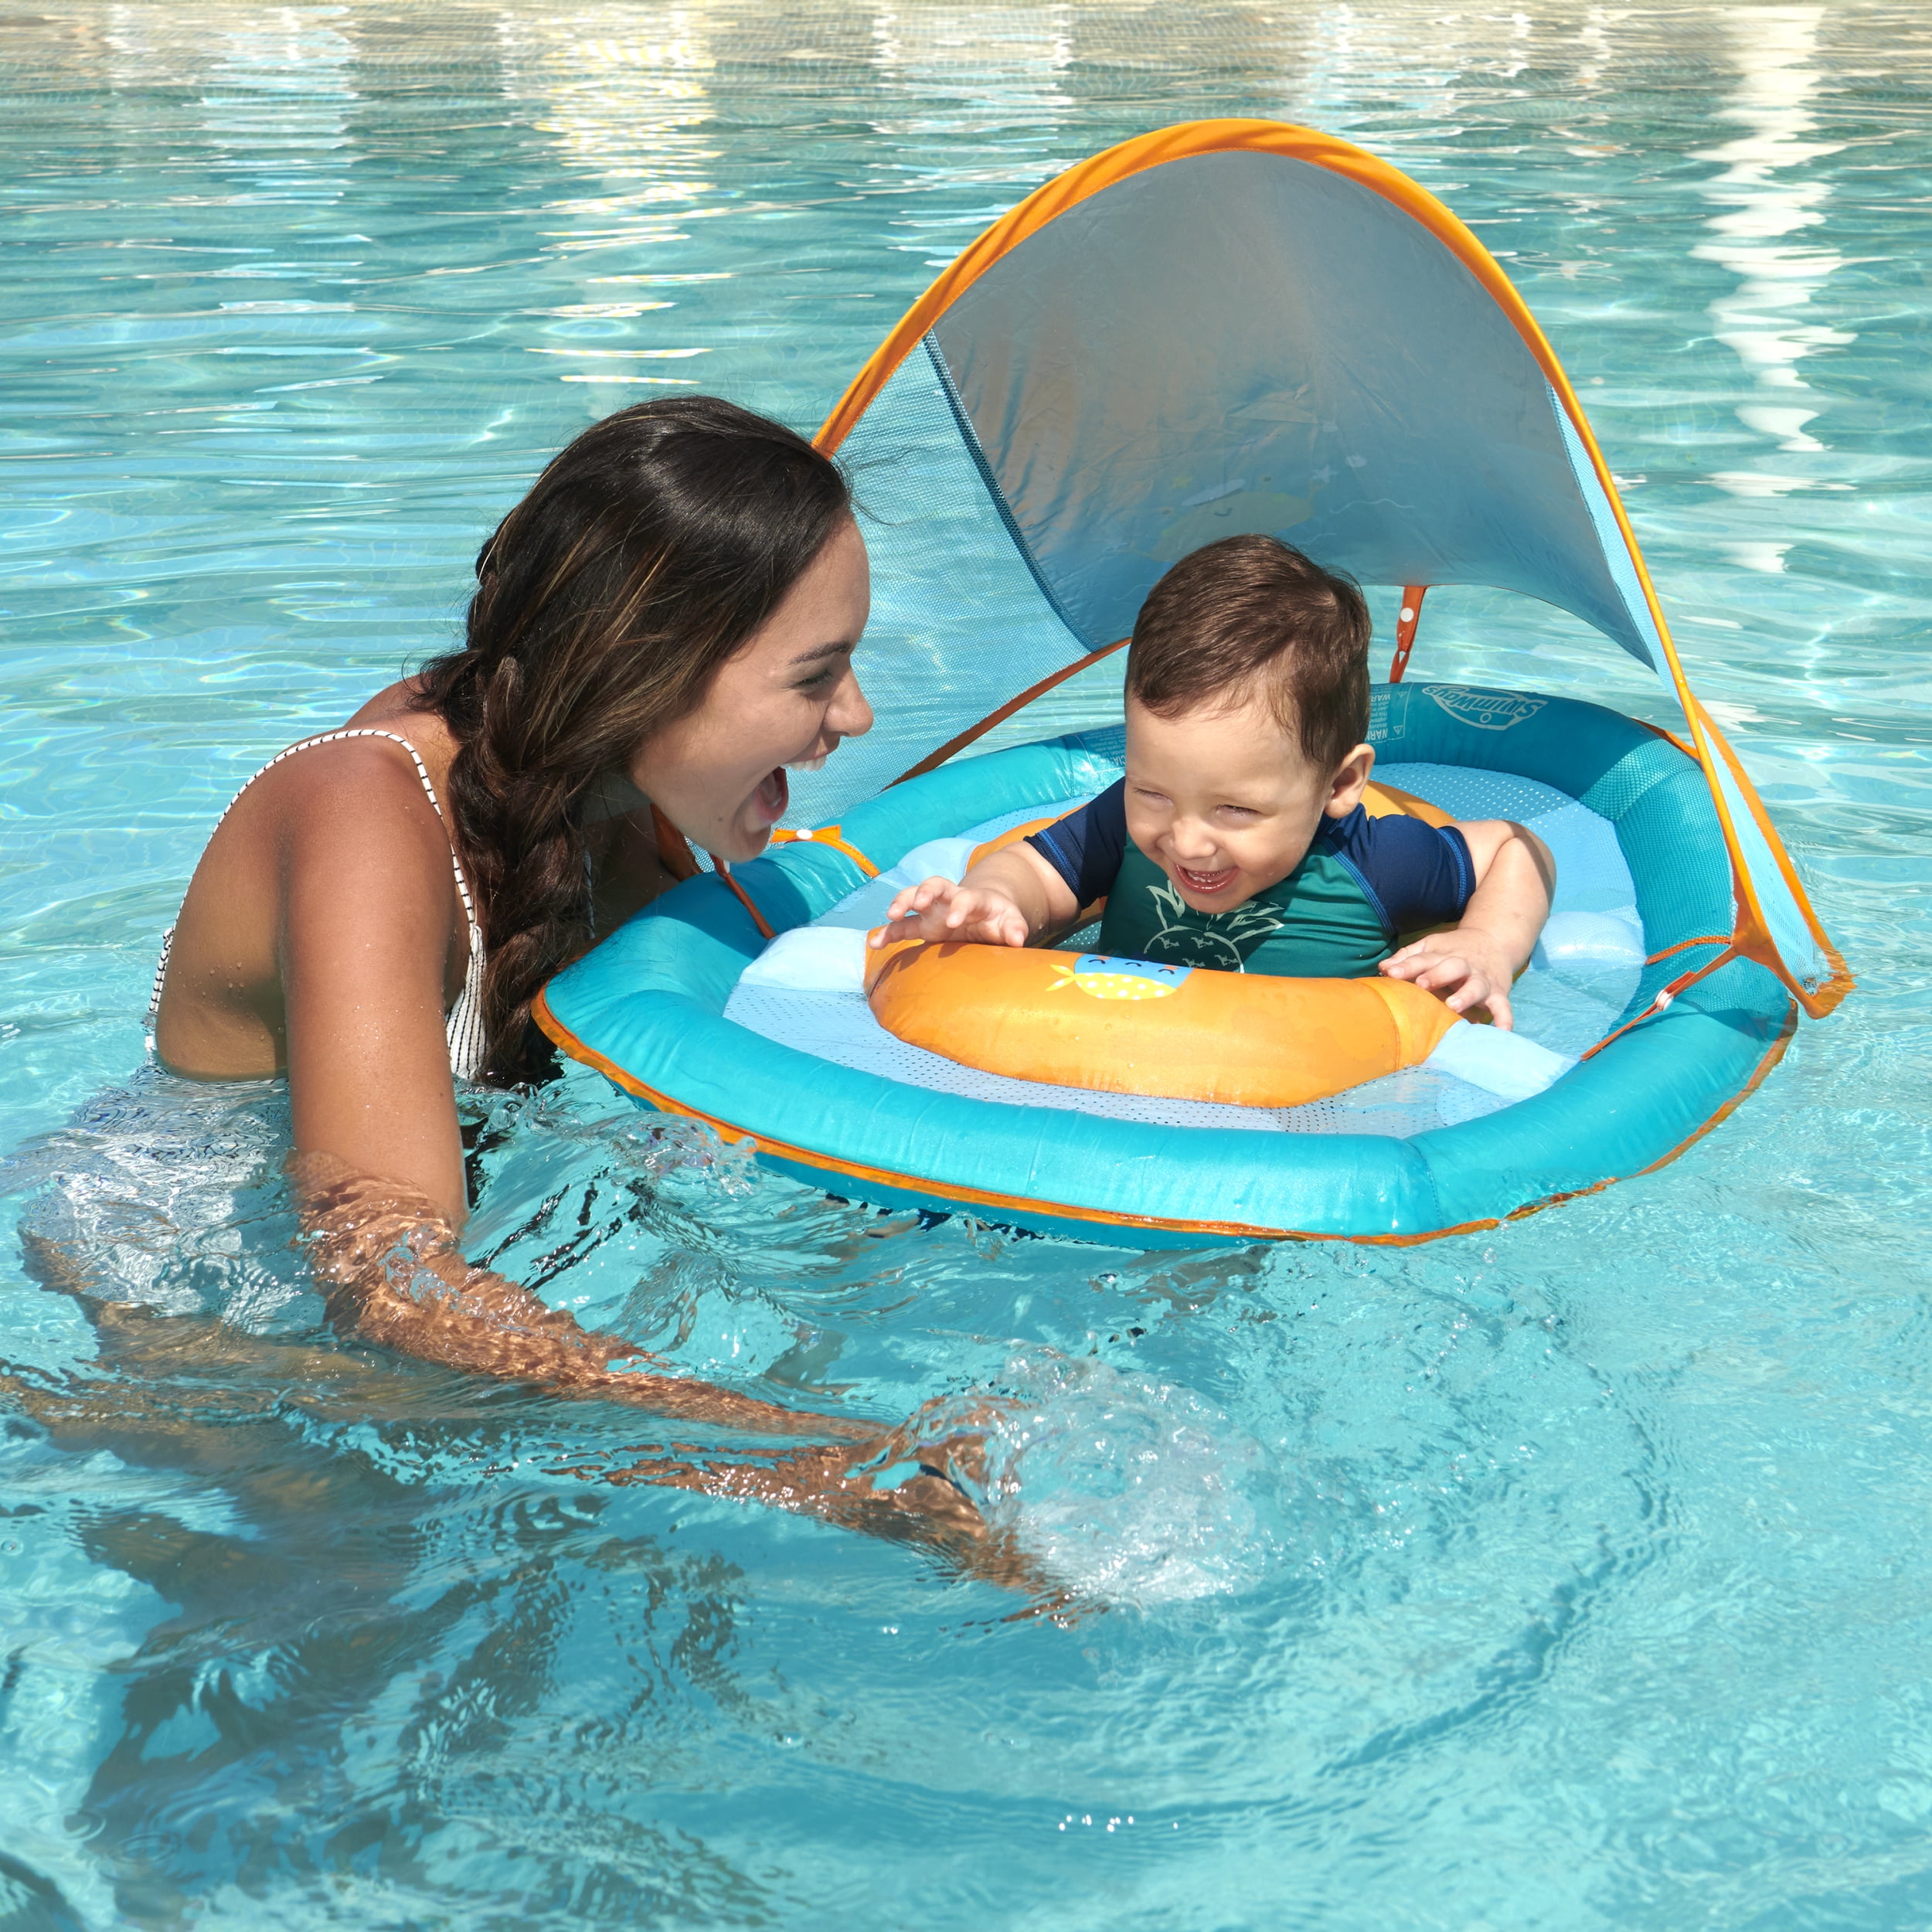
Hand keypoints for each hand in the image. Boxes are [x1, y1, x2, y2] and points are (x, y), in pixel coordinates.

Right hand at [870, 874, 1029, 948]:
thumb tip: (1018, 939)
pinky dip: (888, 933)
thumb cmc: (999, 919)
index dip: (959, 906)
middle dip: (924, 891)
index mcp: (973, 899)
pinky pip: (901, 927)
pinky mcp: (922, 925)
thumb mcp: (1011, 922)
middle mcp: (949, 899)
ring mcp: (933, 911)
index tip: (953, 921)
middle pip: (934, 884)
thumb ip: (1015, 928)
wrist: (986, 914)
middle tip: (918, 902)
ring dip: (901, 904)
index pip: (965, 897)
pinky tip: (875, 944)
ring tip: (891, 917)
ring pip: (913, 898)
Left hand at [1380, 927, 1519, 1029]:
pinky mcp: (1498, 993)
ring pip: (1476, 985)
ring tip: (1453, 1006)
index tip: (1391, 973)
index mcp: (1443, 955)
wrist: (1494, 941)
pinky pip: (1503, 1006)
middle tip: (1421, 984)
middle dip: (1437, 975)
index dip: (1407, 965)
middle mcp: (1463, 966)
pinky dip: (1504, 1018)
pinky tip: (1500, 1032)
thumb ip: (1407, 957)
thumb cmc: (1452, 950)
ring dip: (1466, 995)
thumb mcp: (1430, 947)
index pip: (1423, 958)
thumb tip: (1383, 968)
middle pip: (1452, 967)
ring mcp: (1481, 980)